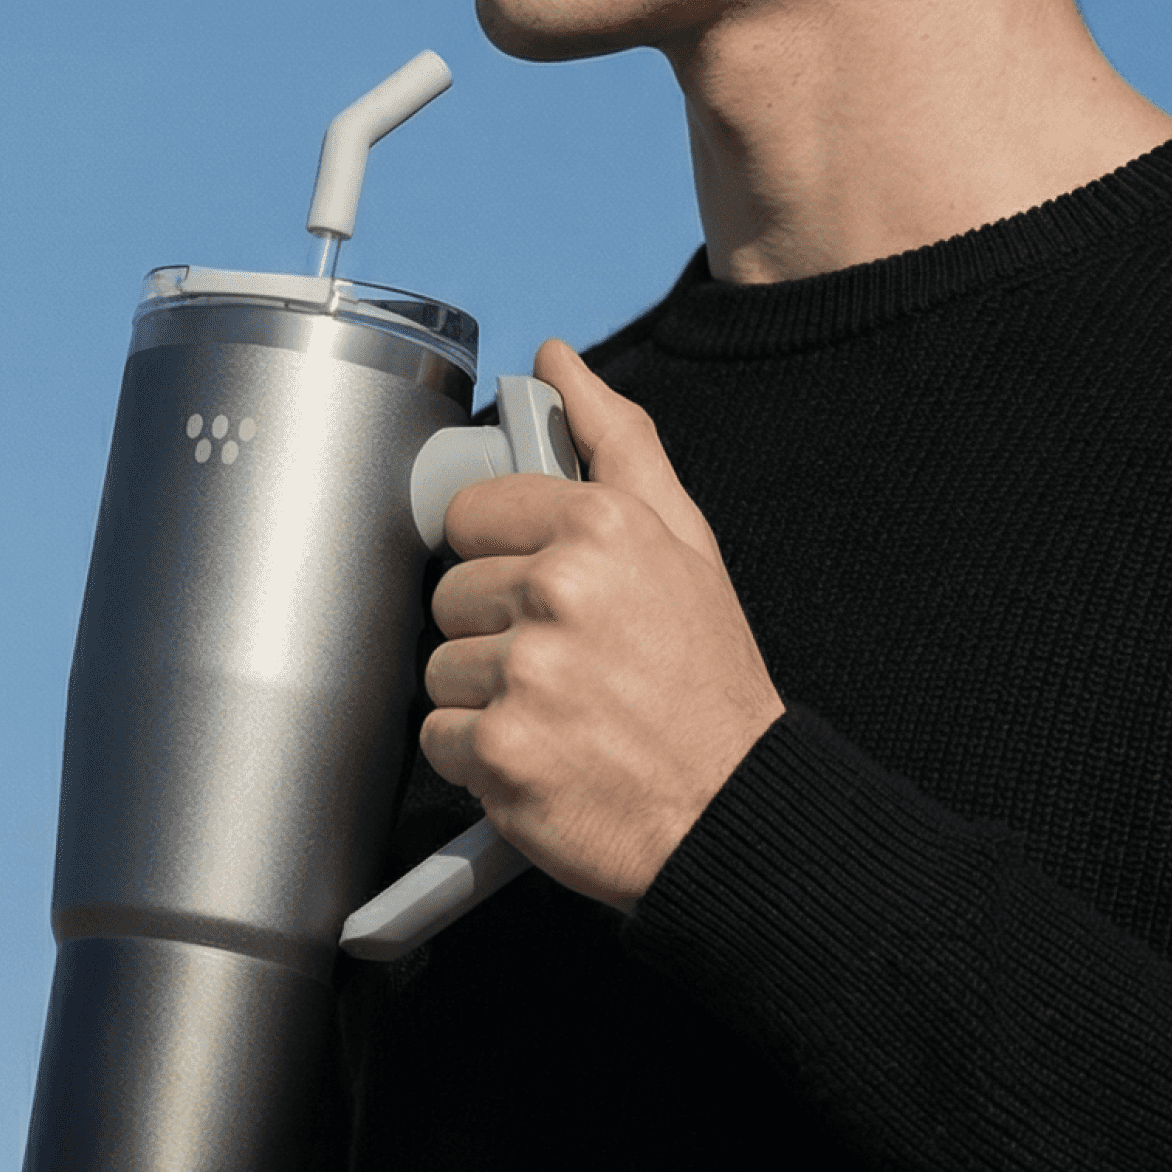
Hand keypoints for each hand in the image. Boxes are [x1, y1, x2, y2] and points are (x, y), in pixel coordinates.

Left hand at [420, 338, 783, 908]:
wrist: (733, 809)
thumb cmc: (708, 681)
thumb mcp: (684, 543)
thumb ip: (618, 441)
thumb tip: (559, 362)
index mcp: (602, 525)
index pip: (473, 514)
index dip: (505, 559)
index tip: (547, 594)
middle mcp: (562, 589)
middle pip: (450, 593)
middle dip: (497, 633)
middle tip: (568, 665)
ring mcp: (528, 672)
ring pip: (439, 667)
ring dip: (486, 699)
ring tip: (560, 714)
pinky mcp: (501, 750)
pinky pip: (438, 739)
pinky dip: (480, 760)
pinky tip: (544, 757)